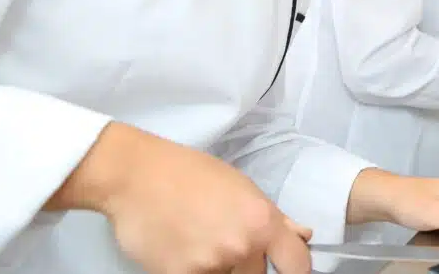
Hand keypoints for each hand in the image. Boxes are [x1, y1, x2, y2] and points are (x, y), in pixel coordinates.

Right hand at [45, 122, 312, 273]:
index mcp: (262, 221)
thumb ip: (273, 217)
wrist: (136, 176)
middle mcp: (242, 246)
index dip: (298, 272)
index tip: (289, 272)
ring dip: (218, 268)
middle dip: (246, 263)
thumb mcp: (241, 186)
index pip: (297, 264)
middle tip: (222, 240)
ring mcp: (211, 264)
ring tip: (198, 242)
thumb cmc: (189, 174)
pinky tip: (179, 250)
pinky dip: (191, 269)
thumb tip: (303, 235)